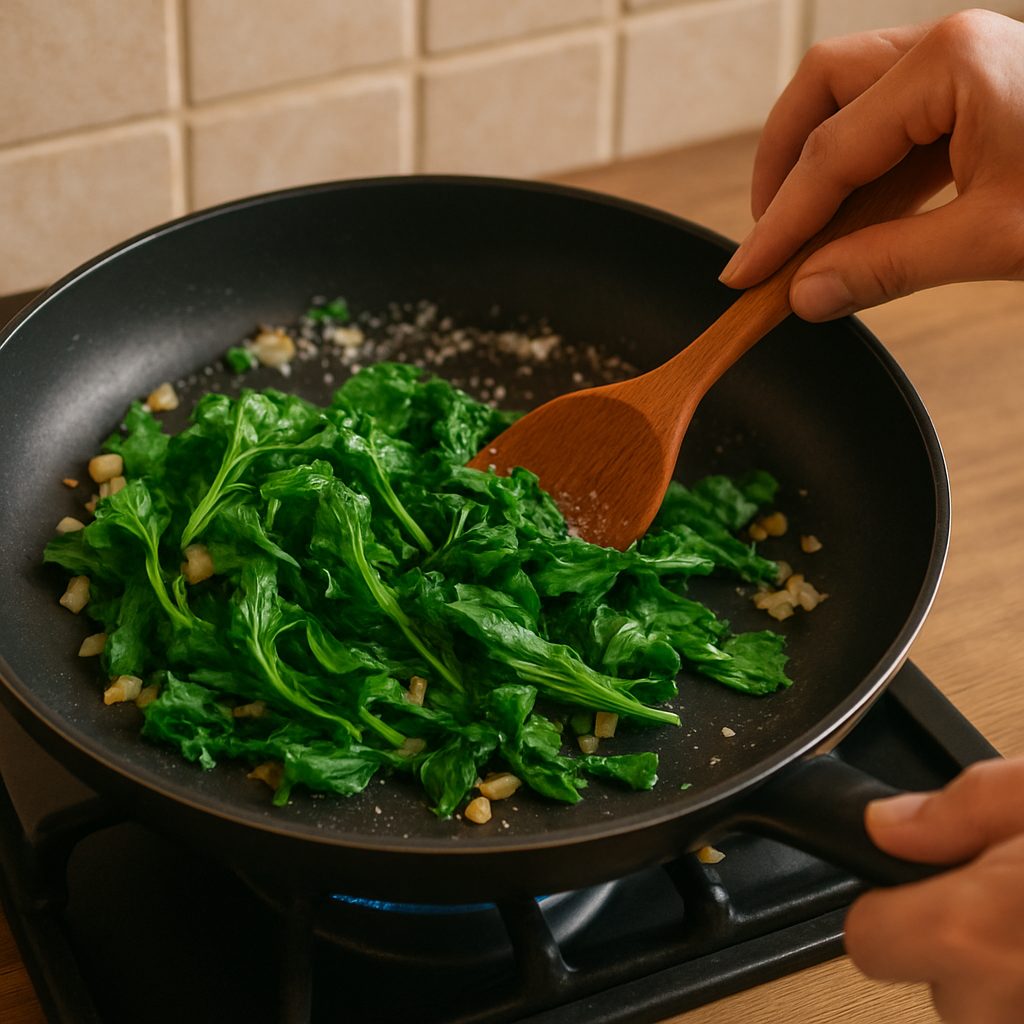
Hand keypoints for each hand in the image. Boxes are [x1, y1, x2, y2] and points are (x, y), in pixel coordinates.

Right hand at [719, 10, 1023, 320]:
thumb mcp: (997, 240)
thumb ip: (888, 266)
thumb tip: (808, 294)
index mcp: (953, 64)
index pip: (831, 152)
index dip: (779, 225)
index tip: (746, 276)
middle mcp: (953, 47)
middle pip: (825, 93)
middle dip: (782, 169)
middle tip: (764, 239)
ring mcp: (968, 66)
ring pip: (855, 104)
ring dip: (821, 173)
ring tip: (801, 240)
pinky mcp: (982, 95)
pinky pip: (897, 128)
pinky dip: (866, 180)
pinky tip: (854, 228)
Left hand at [844, 757, 1023, 1023]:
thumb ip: (957, 810)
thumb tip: (887, 825)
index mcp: (973, 934)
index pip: (866, 942)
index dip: (883, 908)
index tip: (908, 885)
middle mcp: (1004, 1001)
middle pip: (936, 981)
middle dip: (963, 942)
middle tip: (1007, 890)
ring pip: (991, 1003)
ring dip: (1007, 967)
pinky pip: (1022, 1004)